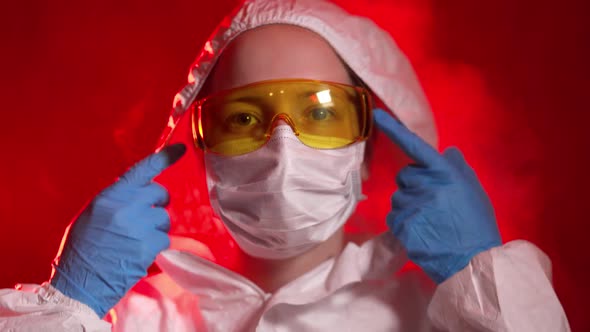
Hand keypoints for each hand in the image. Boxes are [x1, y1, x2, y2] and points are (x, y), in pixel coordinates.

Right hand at [50, 143, 185, 316]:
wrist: (80, 283)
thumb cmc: (82, 248)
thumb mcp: (91, 214)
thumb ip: (115, 198)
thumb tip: (135, 185)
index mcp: (110, 197)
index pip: (142, 170)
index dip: (164, 158)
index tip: (180, 149)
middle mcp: (127, 208)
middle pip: (159, 192)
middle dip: (157, 202)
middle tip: (146, 215)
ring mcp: (140, 227)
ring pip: (164, 217)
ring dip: (156, 227)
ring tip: (137, 239)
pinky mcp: (149, 246)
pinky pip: (164, 238)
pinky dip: (156, 245)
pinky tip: (139, 252)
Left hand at [374, 109, 500, 282]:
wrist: (472, 260)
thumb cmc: (476, 224)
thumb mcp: (474, 191)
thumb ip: (458, 168)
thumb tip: (446, 150)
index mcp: (445, 173)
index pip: (415, 146)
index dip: (395, 130)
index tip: (376, 115)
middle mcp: (426, 184)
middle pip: (406, 176)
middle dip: (415, 186)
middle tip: (434, 204)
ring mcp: (412, 204)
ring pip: (398, 197)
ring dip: (409, 205)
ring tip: (429, 221)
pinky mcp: (401, 223)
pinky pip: (393, 215)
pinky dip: (403, 222)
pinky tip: (420, 231)